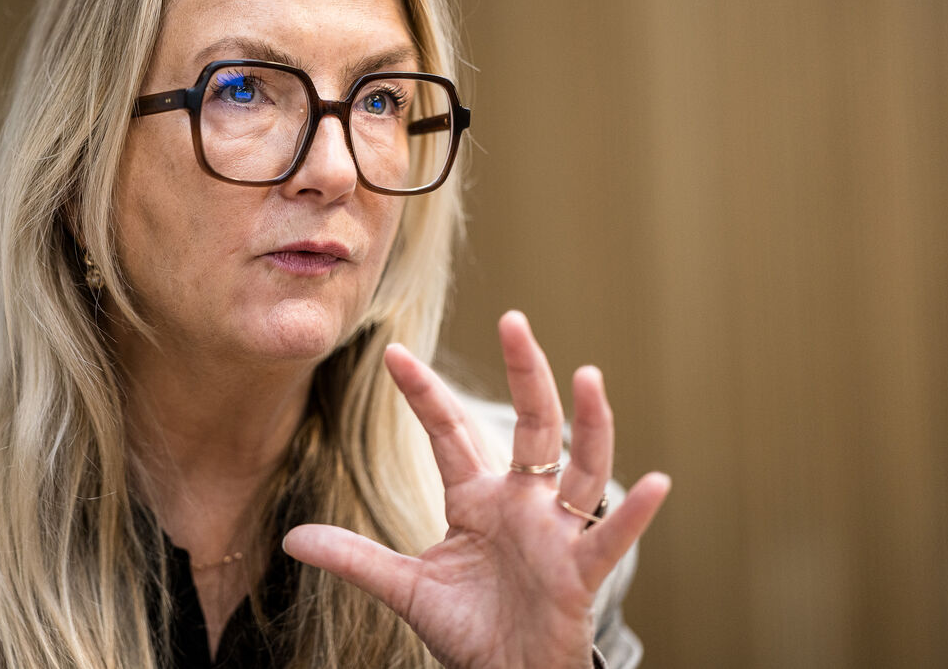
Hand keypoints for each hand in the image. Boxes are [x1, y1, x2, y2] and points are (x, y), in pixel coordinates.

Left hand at [283, 310, 669, 668]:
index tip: (393, 353)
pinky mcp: (579, 571)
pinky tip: (655, 481)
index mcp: (477, 498)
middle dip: (524, 373)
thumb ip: (355, 558)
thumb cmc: (471, 629)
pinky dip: (632, 512)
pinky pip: (608, 537)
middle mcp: (522, 502)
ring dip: (587, 423)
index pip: (449, 433)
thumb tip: (292, 537)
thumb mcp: (406, 588)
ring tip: (588, 375)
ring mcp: (554, 531)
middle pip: (529, 425)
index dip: (424, 394)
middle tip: (513, 319)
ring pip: (578, 466)